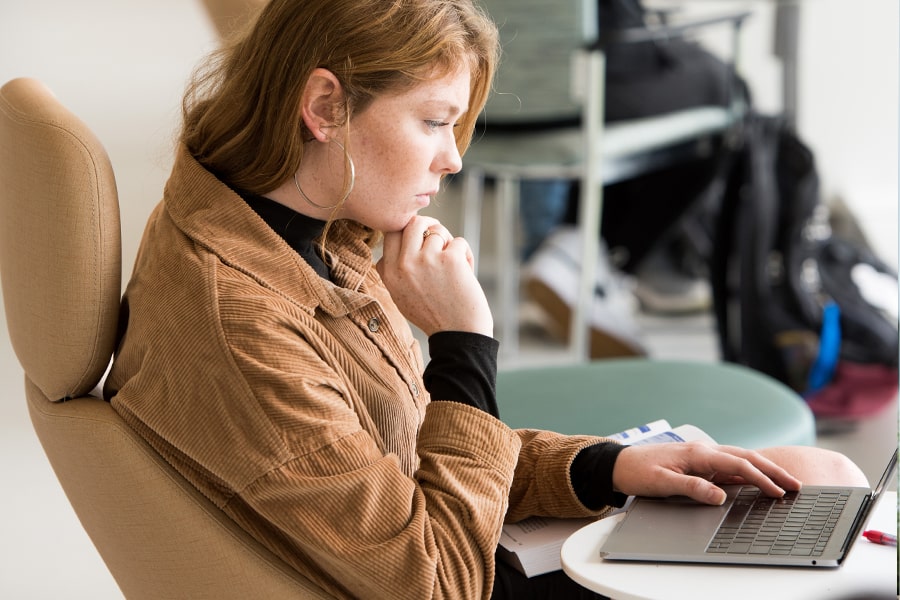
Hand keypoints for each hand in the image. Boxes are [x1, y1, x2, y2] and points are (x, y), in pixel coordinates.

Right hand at [376, 216, 493, 336]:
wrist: (458, 335)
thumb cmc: (433, 315)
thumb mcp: (401, 295)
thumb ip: (395, 268)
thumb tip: (399, 237)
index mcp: (389, 273)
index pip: (390, 233)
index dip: (407, 231)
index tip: (419, 237)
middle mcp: (404, 264)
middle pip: (413, 223)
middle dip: (428, 224)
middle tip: (439, 233)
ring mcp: (427, 260)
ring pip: (438, 231)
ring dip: (449, 244)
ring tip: (454, 265)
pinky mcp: (450, 259)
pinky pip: (459, 242)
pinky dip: (465, 255)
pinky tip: (466, 273)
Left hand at [612, 442, 802, 505]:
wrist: (619, 463)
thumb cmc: (638, 471)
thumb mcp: (662, 483)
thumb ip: (691, 488)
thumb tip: (719, 496)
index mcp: (698, 454)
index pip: (738, 465)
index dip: (761, 478)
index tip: (780, 491)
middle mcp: (703, 451)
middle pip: (746, 459)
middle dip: (772, 471)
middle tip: (796, 485)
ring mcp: (702, 456)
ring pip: (740, 460)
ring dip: (763, 470)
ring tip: (784, 483)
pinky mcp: (698, 462)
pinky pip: (729, 465)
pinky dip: (748, 471)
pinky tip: (757, 479)